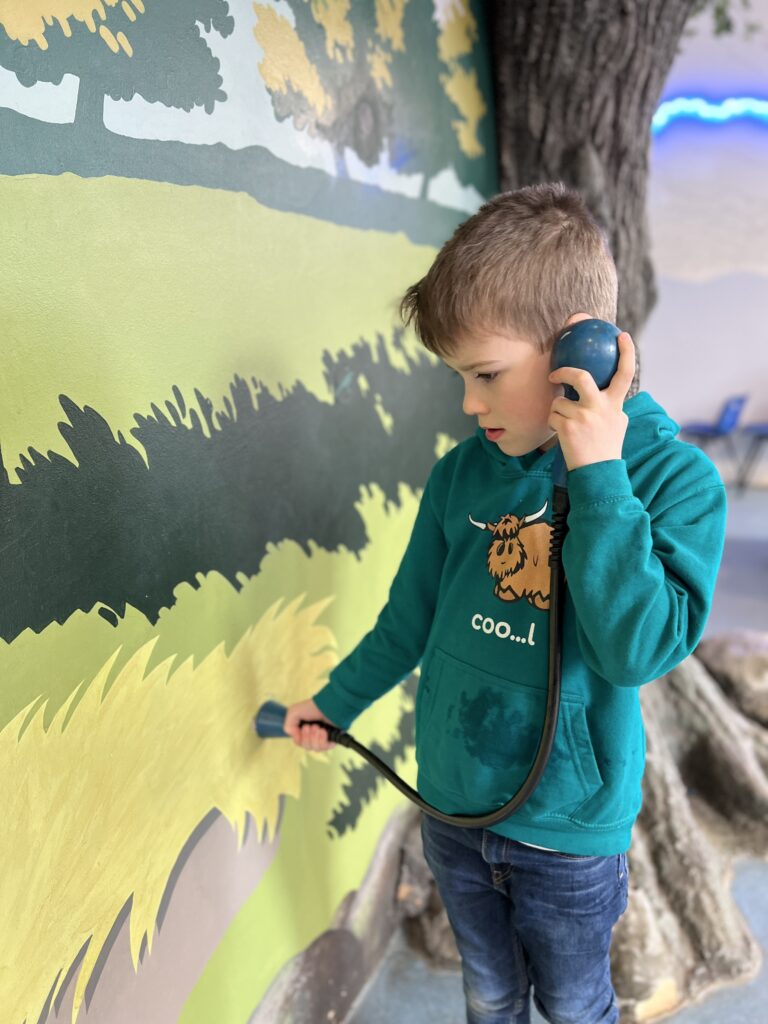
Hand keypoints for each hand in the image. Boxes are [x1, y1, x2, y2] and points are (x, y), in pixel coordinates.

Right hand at [283, 697, 337, 750]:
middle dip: (307, 736)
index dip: (299, 738)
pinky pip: (324, 748)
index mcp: (304, 730)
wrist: (328, 706)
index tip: (304, 728)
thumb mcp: (294, 712)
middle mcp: (313, 735)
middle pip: (306, 746)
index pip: (299, 742)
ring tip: (318, 727)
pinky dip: (322, 740)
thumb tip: (296, 738)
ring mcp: (323, 739)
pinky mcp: (331, 741)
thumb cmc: (312, 708)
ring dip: (314, 737)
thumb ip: (288, 726)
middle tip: (312, 726)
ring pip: (314, 748)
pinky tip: (324, 732)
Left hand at [547, 314, 635, 470]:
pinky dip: (554, 423)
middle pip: (581, 376)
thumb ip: (612, 405)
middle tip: (555, 374)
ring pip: (559, 401)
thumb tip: (607, 391)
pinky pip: (552, 415)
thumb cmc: (606, 447)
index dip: (626, 352)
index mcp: (615, 404)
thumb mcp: (618, 423)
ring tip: (567, 425)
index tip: (621, 336)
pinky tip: (563, 435)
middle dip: (564, 372)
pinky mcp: (568, 427)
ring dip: (558, 411)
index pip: (626, 373)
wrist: (598, 473)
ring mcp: (584, 416)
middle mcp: (601, 407)